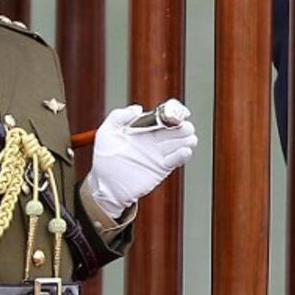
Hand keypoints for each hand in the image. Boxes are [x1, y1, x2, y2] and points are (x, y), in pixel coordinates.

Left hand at [85, 102, 197, 218]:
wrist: (106, 185)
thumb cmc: (104, 158)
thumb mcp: (106, 132)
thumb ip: (118, 116)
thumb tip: (137, 108)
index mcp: (143, 128)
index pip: (162, 117)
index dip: (172, 113)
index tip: (180, 112)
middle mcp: (153, 139)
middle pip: (173, 130)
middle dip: (182, 127)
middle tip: (186, 126)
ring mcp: (158, 154)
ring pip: (178, 143)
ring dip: (186, 140)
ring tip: (189, 138)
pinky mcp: (161, 168)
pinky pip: (175, 160)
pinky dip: (182, 155)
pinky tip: (185, 151)